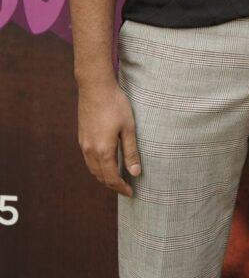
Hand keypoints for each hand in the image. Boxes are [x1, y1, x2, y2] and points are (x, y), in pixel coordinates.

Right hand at [77, 78, 140, 196]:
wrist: (95, 87)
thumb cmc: (115, 105)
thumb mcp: (128, 128)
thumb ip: (131, 152)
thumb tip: (135, 173)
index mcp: (103, 151)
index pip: (111, 178)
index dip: (121, 188)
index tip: (131, 193)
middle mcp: (90, 151)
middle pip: (100, 176)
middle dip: (113, 185)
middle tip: (126, 188)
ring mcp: (83, 144)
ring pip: (92, 169)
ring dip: (104, 176)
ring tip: (117, 177)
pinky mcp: (82, 137)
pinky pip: (88, 159)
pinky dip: (97, 166)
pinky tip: (105, 162)